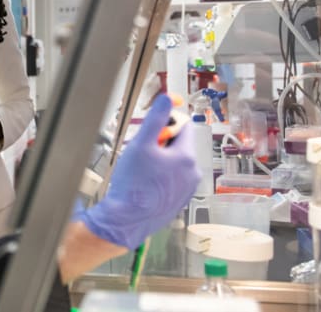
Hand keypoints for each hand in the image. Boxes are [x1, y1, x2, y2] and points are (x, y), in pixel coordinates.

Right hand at [75, 94, 199, 248]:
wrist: (127, 221)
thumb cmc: (133, 184)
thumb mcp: (141, 144)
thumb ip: (155, 119)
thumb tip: (167, 99)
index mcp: (186, 157)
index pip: (183, 126)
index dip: (165, 123)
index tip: (150, 130)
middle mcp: (193, 173)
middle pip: (178, 145)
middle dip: (160, 143)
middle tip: (140, 152)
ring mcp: (187, 190)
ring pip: (174, 163)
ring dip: (159, 161)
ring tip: (140, 170)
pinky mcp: (179, 201)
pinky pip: (172, 180)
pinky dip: (159, 177)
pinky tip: (143, 184)